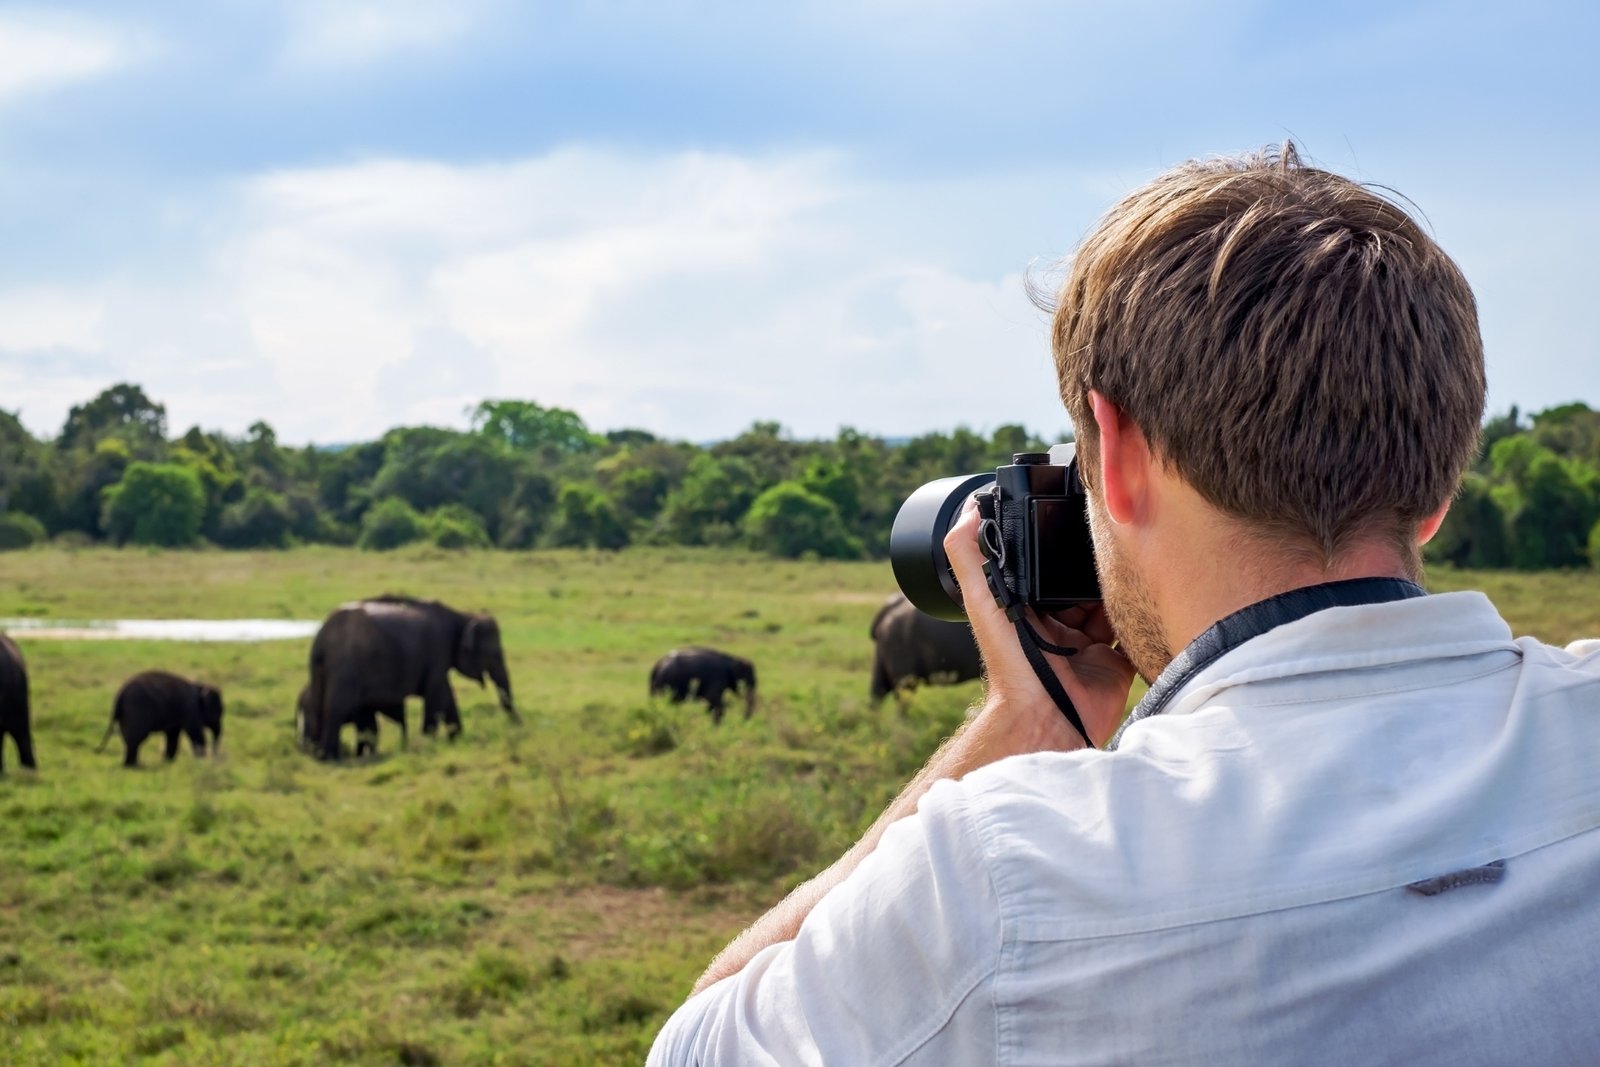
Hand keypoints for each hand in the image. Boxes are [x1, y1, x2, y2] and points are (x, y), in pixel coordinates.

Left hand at [943, 496, 1135, 749]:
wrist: (1047, 717)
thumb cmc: (1011, 663)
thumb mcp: (983, 601)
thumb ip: (970, 556)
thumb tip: (970, 507)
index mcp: (1028, 605)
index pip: (1046, 563)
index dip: (1058, 539)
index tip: (1076, 509)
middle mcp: (1058, 620)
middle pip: (1082, 578)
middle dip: (1096, 558)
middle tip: (1117, 529)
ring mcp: (1089, 638)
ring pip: (1111, 598)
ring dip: (1122, 580)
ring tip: (1139, 550)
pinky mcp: (1116, 656)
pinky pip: (1134, 627)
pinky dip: (1143, 610)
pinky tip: (1152, 585)